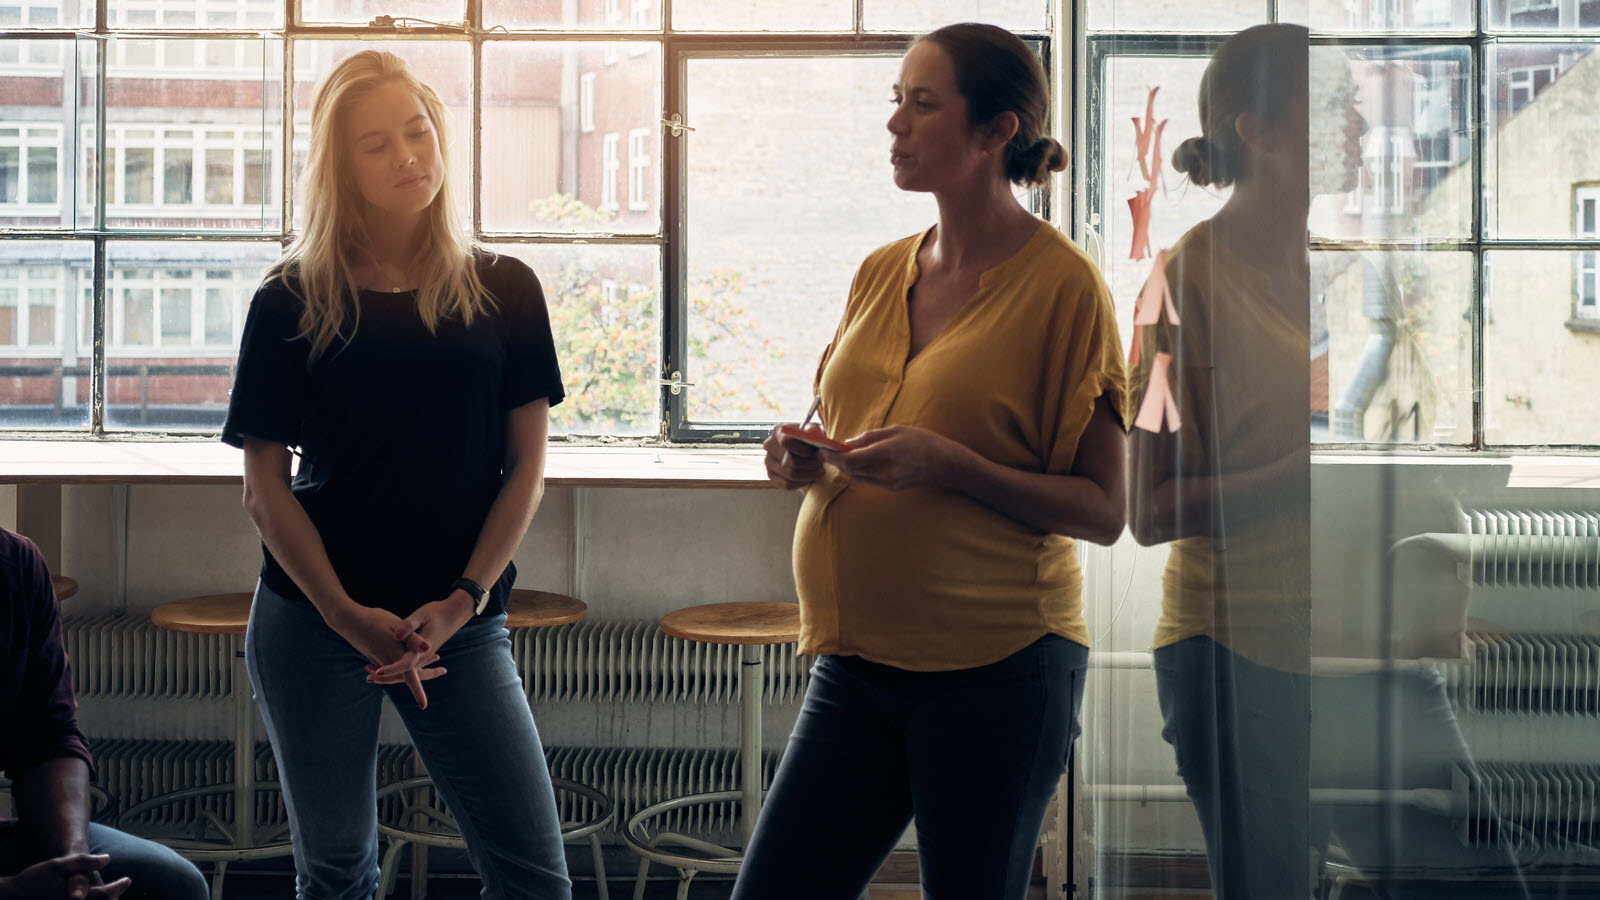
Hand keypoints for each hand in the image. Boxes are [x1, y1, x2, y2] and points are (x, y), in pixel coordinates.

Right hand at [0, 854, 129, 899]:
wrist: (13, 895)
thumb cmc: (35, 879)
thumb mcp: (57, 865)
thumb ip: (82, 862)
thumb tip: (107, 858)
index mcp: (74, 897)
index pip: (105, 895)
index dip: (119, 887)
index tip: (127, 880)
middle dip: (114, 897)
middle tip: (123, 886)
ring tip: (113, 894)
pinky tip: (95, 897)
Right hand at [325, 604, 434, 708]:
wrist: (349, 620)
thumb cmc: (374, 620)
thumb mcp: (397, 625)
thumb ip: (413, 639)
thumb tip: (429, 649)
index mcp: (396, 657)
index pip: (411, 678)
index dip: (418, 692)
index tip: (423, 706)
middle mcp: (389, 663)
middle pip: (409, 676)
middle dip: (428, 673)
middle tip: (443, 670)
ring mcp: (382, 660)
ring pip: (402, 670)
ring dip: (419, 666)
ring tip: (435, 659)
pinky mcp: (377, 656)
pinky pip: (393, 665)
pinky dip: (404, 663)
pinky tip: (412, 655)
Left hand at [368, 593, 474, 687]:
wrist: (453, 614)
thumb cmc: (437, 612)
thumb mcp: (421, 615)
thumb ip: (409, 626)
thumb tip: (396, 635)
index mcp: (423, 649)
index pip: (405, 664)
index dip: (391, 669)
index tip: (377, 672)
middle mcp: (423, 656)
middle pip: (404, 674)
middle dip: (386, 677)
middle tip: (368, 677)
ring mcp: (423, 657)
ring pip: (406, 673)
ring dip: (389, 674)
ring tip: (370, 671)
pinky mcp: (422, 654)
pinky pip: (408, 667)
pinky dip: (395, 668)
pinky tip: (382, 664)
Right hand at [763, 423, 822, 489]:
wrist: (806, 452)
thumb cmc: (811, 440)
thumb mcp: (816, 432)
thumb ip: (814, 430)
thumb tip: (810, 432)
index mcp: (779, 430)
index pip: (786, 442)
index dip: (804, 450)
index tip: (818, 453)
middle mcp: (770, 445)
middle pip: (790, 461)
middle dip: (811, 464)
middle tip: (822, 463)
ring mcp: (768, 461)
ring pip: (790, 474)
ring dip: (809, 474)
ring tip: (819, 470)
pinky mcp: (771, 475)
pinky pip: (787, 484)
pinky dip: (802, 483)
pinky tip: (810, 478)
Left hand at [826, 425, 968, 491]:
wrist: (944, 462)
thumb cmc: (921, 441)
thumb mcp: (895, 430)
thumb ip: (869, 437)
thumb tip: (847, 443)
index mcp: (885, 452)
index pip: (850, 459)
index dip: (833, 456)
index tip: (822, 450)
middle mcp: (885, 470)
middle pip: (851, 470)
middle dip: (836, 462)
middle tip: (826, 452)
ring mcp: (888, 481)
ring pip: (858, 476)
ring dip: (847, 467)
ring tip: (840, 456)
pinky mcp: (891, 487)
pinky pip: (868, 480)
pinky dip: (859, 472)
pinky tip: (858, 463)